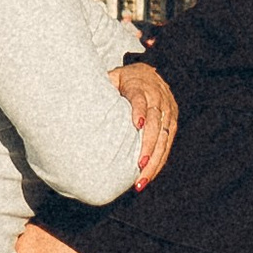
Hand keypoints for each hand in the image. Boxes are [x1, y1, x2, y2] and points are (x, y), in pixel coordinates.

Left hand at [113, 60, 177, 189]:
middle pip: (155, 124)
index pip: (141, 99)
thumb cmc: (123, 80)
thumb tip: (79, 101)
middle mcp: (158, 97)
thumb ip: (101, 88)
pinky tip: (149, 174)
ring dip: (154, 160)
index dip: (139, 111)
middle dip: (148, 147)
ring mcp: (167, 109)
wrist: (149, 73)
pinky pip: (168, 142)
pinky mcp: (172, 120)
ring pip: (164, 137)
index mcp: (140, 85)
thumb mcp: (111, 78)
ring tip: (142, 179)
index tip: (136, 124)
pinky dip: (159, 160)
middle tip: (138, 167)